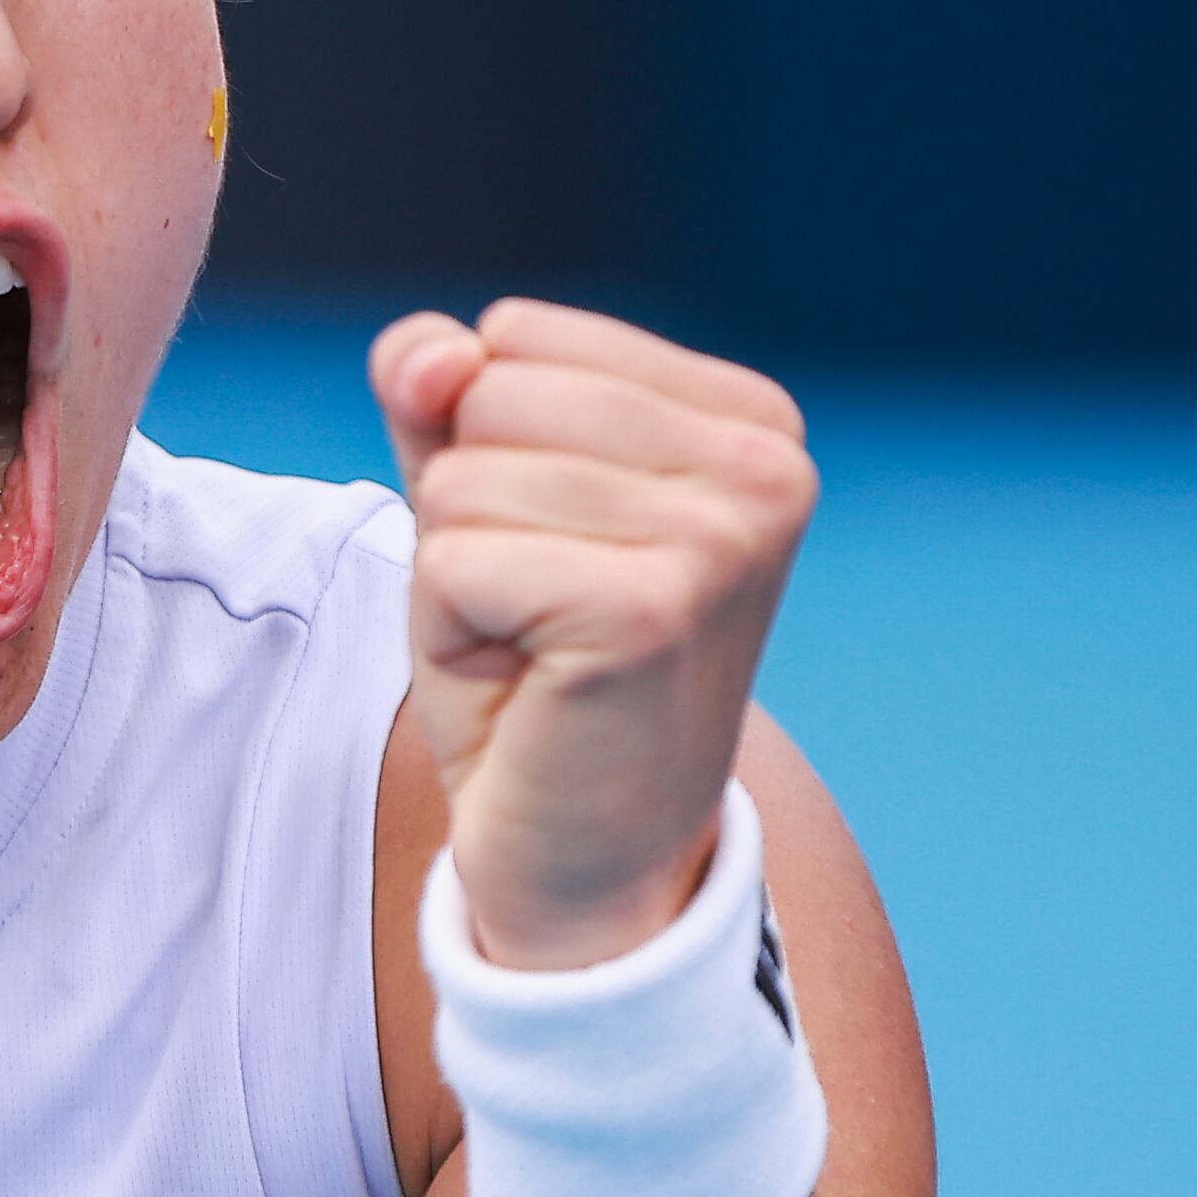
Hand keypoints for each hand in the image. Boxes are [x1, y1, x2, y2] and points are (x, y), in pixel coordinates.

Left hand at [370, 299, 817, 970]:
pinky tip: (529, 684)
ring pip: (460, 478)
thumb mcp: (475, 499)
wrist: (583, 861)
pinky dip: (455, 632)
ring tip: (536, 650)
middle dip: (468, 511)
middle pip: (487, 394)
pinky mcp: (653, 609)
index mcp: (748, 416)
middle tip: (538, 614)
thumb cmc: (535, 673)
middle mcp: (765, 462)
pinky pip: (452, 558)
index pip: (515, 335)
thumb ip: (441, 392)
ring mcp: (722, 535)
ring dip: (460, 575)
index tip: (556, 555)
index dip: (488, 450)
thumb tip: (431, 352)